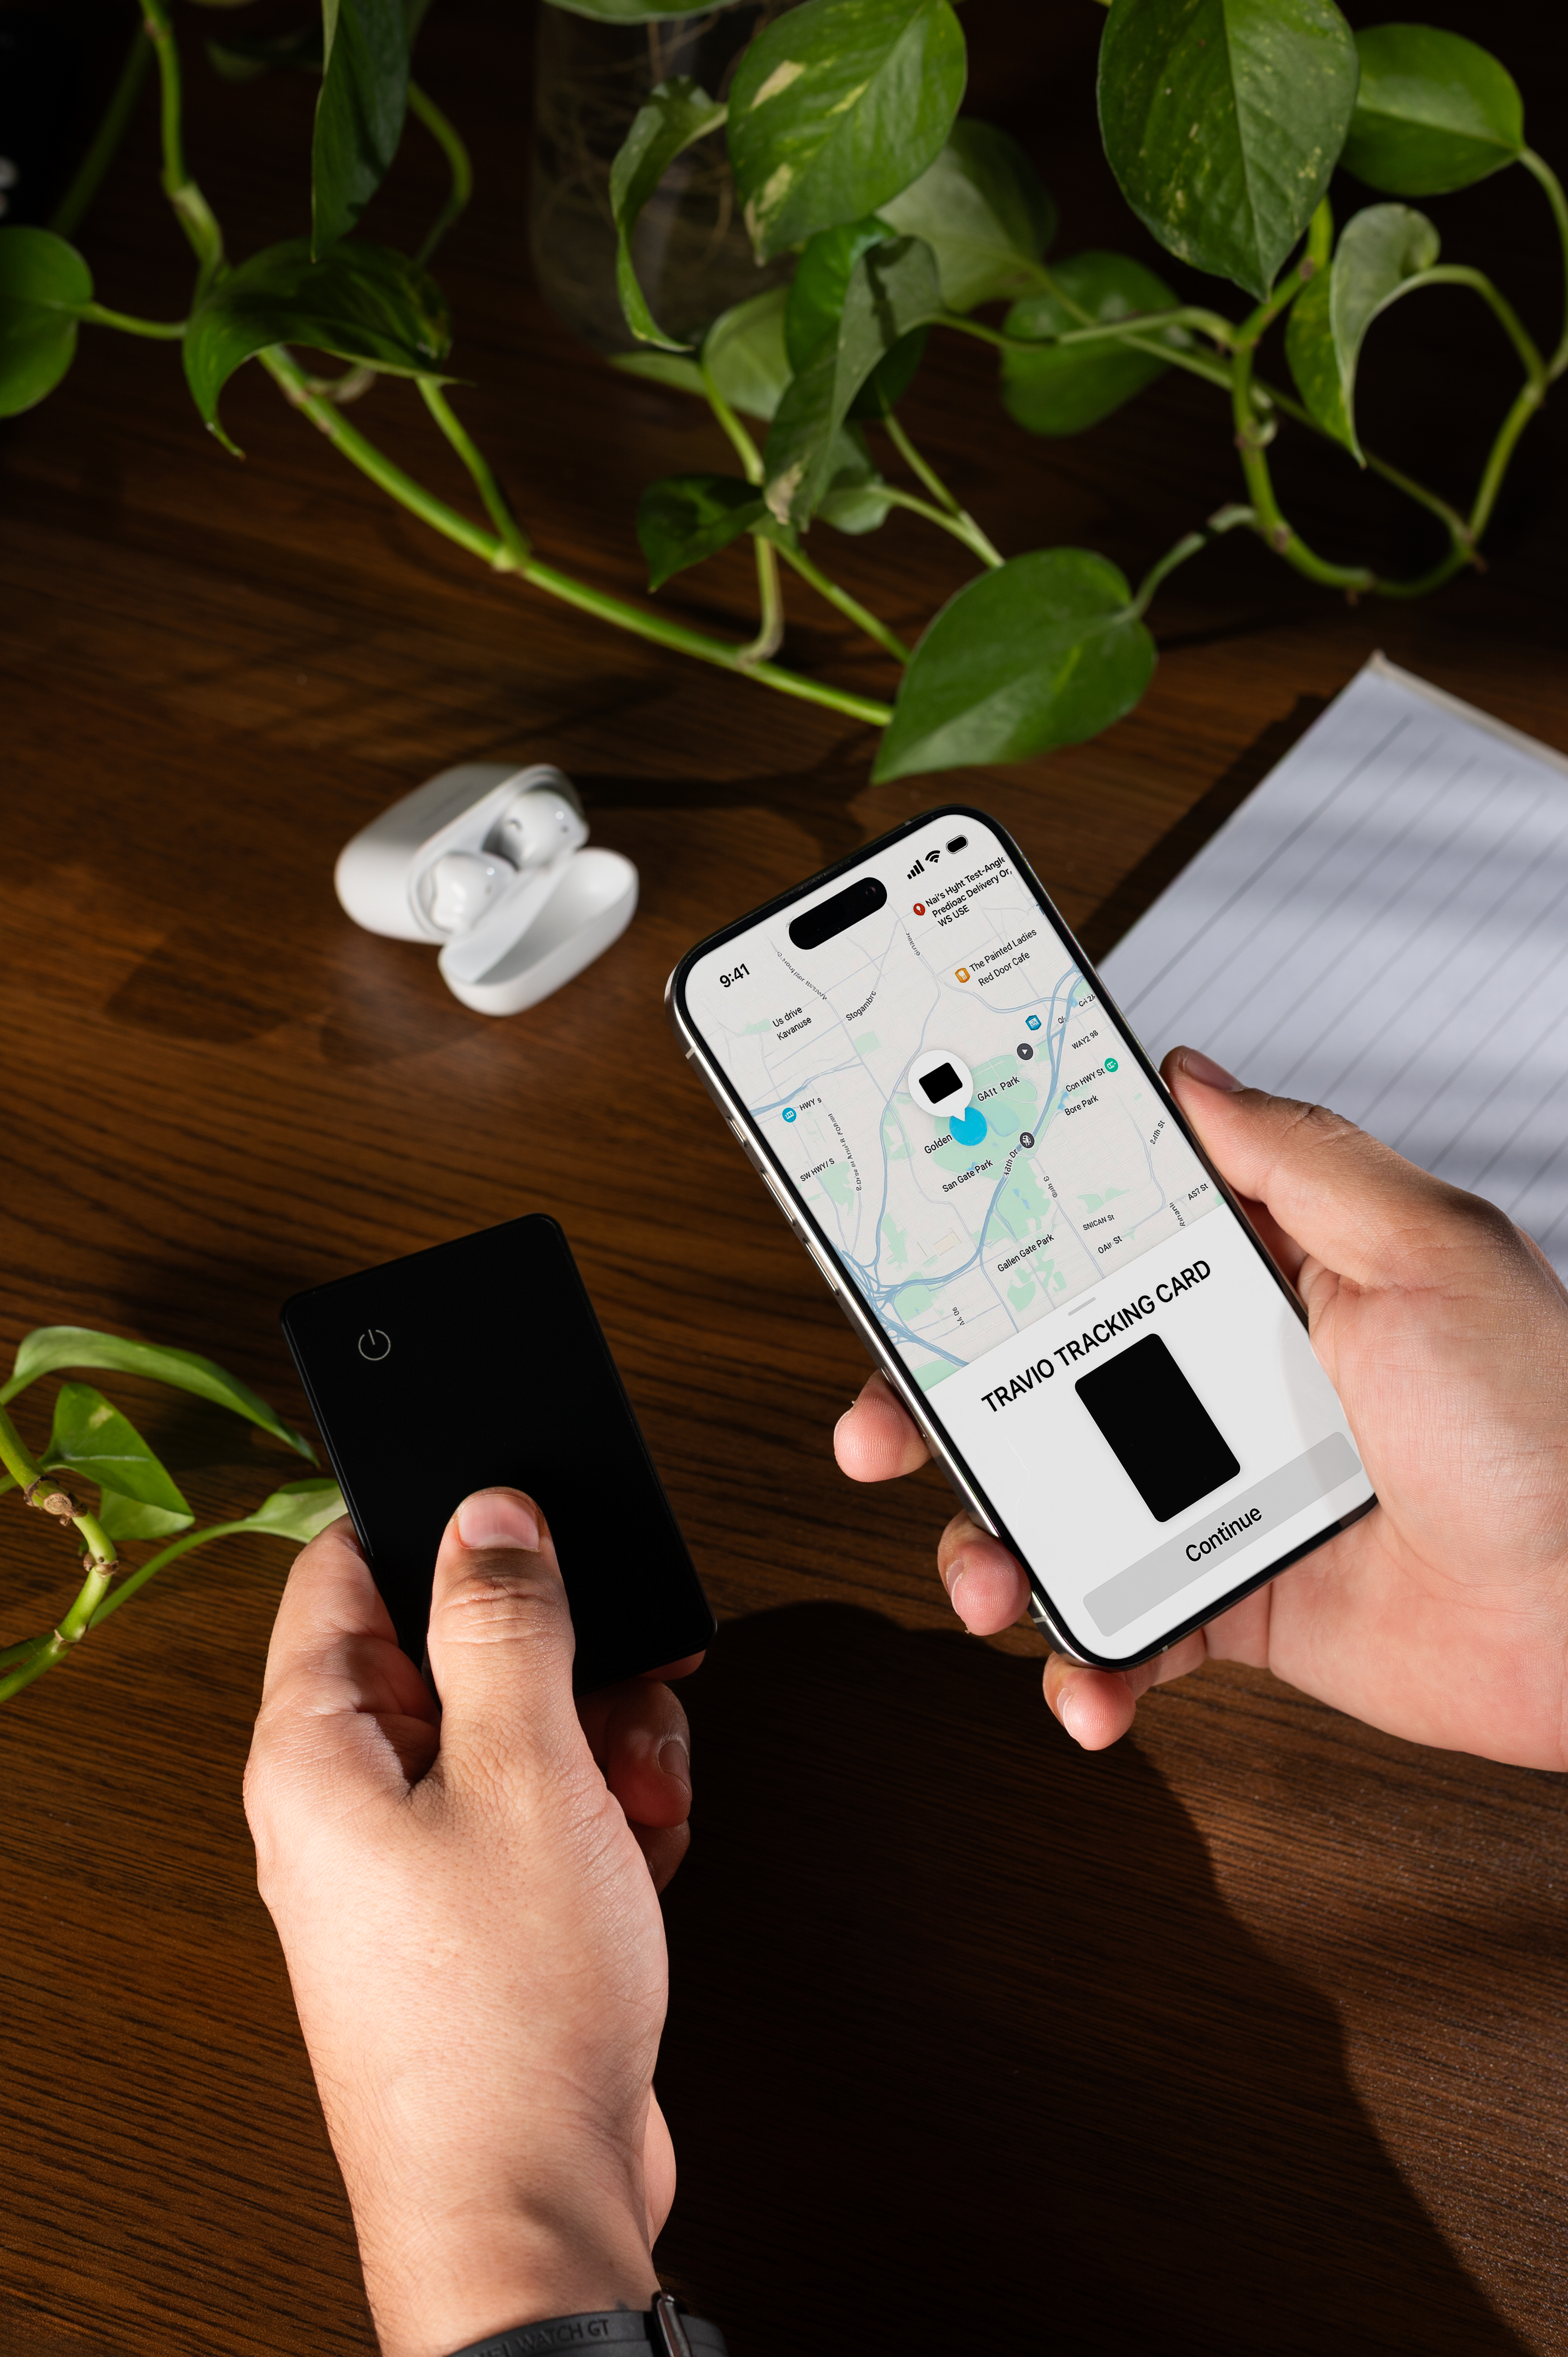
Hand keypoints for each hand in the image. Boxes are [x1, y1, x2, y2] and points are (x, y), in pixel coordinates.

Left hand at [243, 1489, 699, 2356]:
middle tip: (616, 1695)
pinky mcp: (480, 1913)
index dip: (442, 1527)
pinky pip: (544, 1812)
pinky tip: (637, 1858)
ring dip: (602, 1743)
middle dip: (561, 1659)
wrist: (535, 2202)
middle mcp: (351, 1801)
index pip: (347, 1569)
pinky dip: (604, 1818)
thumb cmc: (505, 2014)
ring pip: (519, 1729)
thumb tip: (487, 1514)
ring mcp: (416, 1861)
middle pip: (457, 1649)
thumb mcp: (524, 1771)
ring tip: (635, 1801)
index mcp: (317, 1749)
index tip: (534, 1522)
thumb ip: (504, 1621)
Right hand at [836, 1047, 1567, 1768]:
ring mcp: (1223, 1497)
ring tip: (986, 1580)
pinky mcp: (1237, 1605)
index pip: (1093, 1244)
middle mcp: (1227, 1381)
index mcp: (1263, 1281)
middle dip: (939, 1409)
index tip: (907, 1257)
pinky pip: (1130, 1632)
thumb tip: (1192, 1074)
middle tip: (880, 1430)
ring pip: (1058, 1513)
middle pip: (1038, 1382)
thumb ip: (1300, 1158)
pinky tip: (1090, 1681)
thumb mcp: (1428, 1250)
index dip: (992, 1248)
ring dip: (991, 1551)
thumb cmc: (1549, 1419)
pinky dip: (1093, 1665)